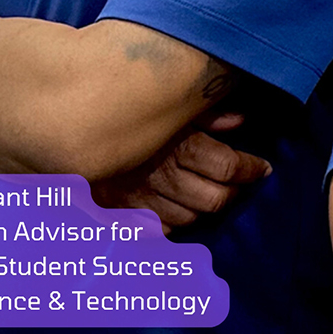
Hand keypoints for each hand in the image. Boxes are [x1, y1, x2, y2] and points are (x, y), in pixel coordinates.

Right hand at [90, 110, 271, 236]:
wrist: (68, 126)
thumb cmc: (126, 109)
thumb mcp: (170, 102)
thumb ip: (206, 112)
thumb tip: (240, 121)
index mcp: (181, 146)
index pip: (230, 168)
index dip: (253, 170)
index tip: (264, 168)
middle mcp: (164, 177)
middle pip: (215, 200)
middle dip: (234, 193)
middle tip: (238, 184)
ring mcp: (141, 200)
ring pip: (190, 218)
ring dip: (203, 208)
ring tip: (209, 194)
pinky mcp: (120, 214)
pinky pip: (157, 231)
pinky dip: (171, 222)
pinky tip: (175, 208)